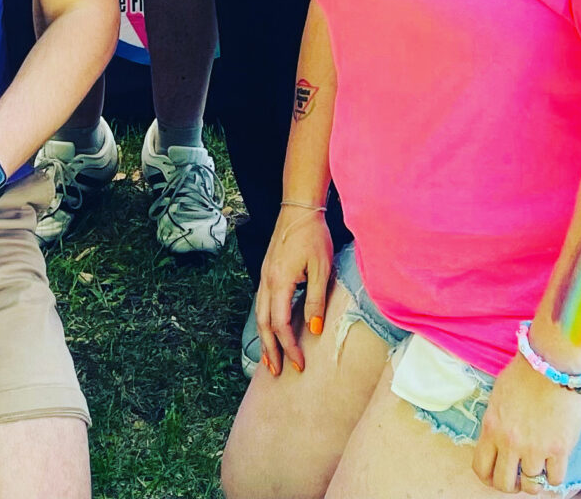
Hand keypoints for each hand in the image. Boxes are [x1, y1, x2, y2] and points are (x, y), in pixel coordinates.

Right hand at [252, 201, 333, 376]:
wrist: (299, 208)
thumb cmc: (313, 235)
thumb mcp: (321, 268)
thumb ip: (315, 300)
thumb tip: (313, 330)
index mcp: (279, 282)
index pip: (281, 325)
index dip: (290, 347)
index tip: (299, 364)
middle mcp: (266, 281)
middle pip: (264, 324)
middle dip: (270, 350)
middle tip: (277, 372)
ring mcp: (264, 276)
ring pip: (259, 315)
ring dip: (264, 339)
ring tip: (269, 358)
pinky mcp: (267, 271)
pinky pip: (261, 303)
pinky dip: (264, 322)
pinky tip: (270, 329)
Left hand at [473, 353, 580, 493]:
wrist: (552, 363)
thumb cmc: (525, 374)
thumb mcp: (498, 398)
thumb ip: (496, 424)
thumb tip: (499, 442)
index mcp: (491, 429)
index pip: (481, 469)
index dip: (490, 478)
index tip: (499, 476)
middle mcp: (510, 442)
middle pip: (504, 484)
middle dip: (512, 485)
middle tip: (520, 478)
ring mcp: (535, 448)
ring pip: (531, 485)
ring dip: (535, 479)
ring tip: (540, 468)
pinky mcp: (559, 449)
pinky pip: (555, 480)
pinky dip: (554, 477)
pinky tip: (555, 465)